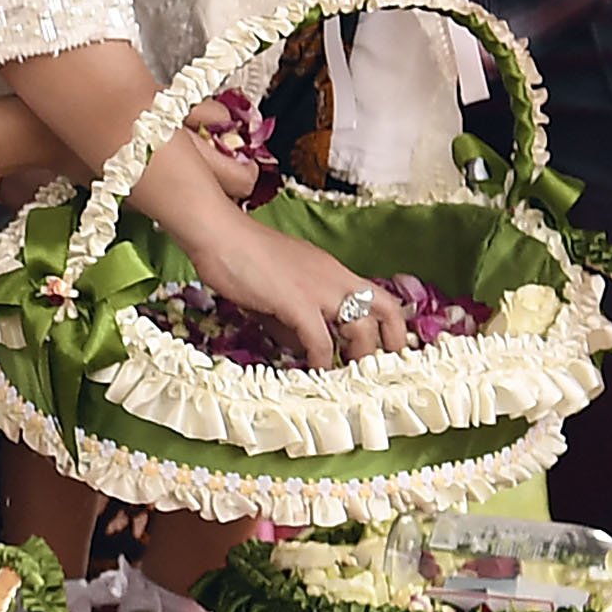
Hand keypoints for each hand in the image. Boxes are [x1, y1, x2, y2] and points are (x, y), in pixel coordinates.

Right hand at [158, 181, 376, 367]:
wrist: (219, 233)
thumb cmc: (241, 255)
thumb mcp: (280, 287)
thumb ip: (296, 317)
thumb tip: (303, 347)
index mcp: (332, 270)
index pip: (379, 296)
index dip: (392, 325)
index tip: (388, 349)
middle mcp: (334, 277)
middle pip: (385, 309)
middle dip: (388, 343)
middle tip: (376, 369)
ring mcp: (318, 288)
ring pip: (361, 328)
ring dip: (358, 358)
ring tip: (348, 378)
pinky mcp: (297, 302)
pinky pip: (321, 341)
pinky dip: (321, 361)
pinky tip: (315, 372)